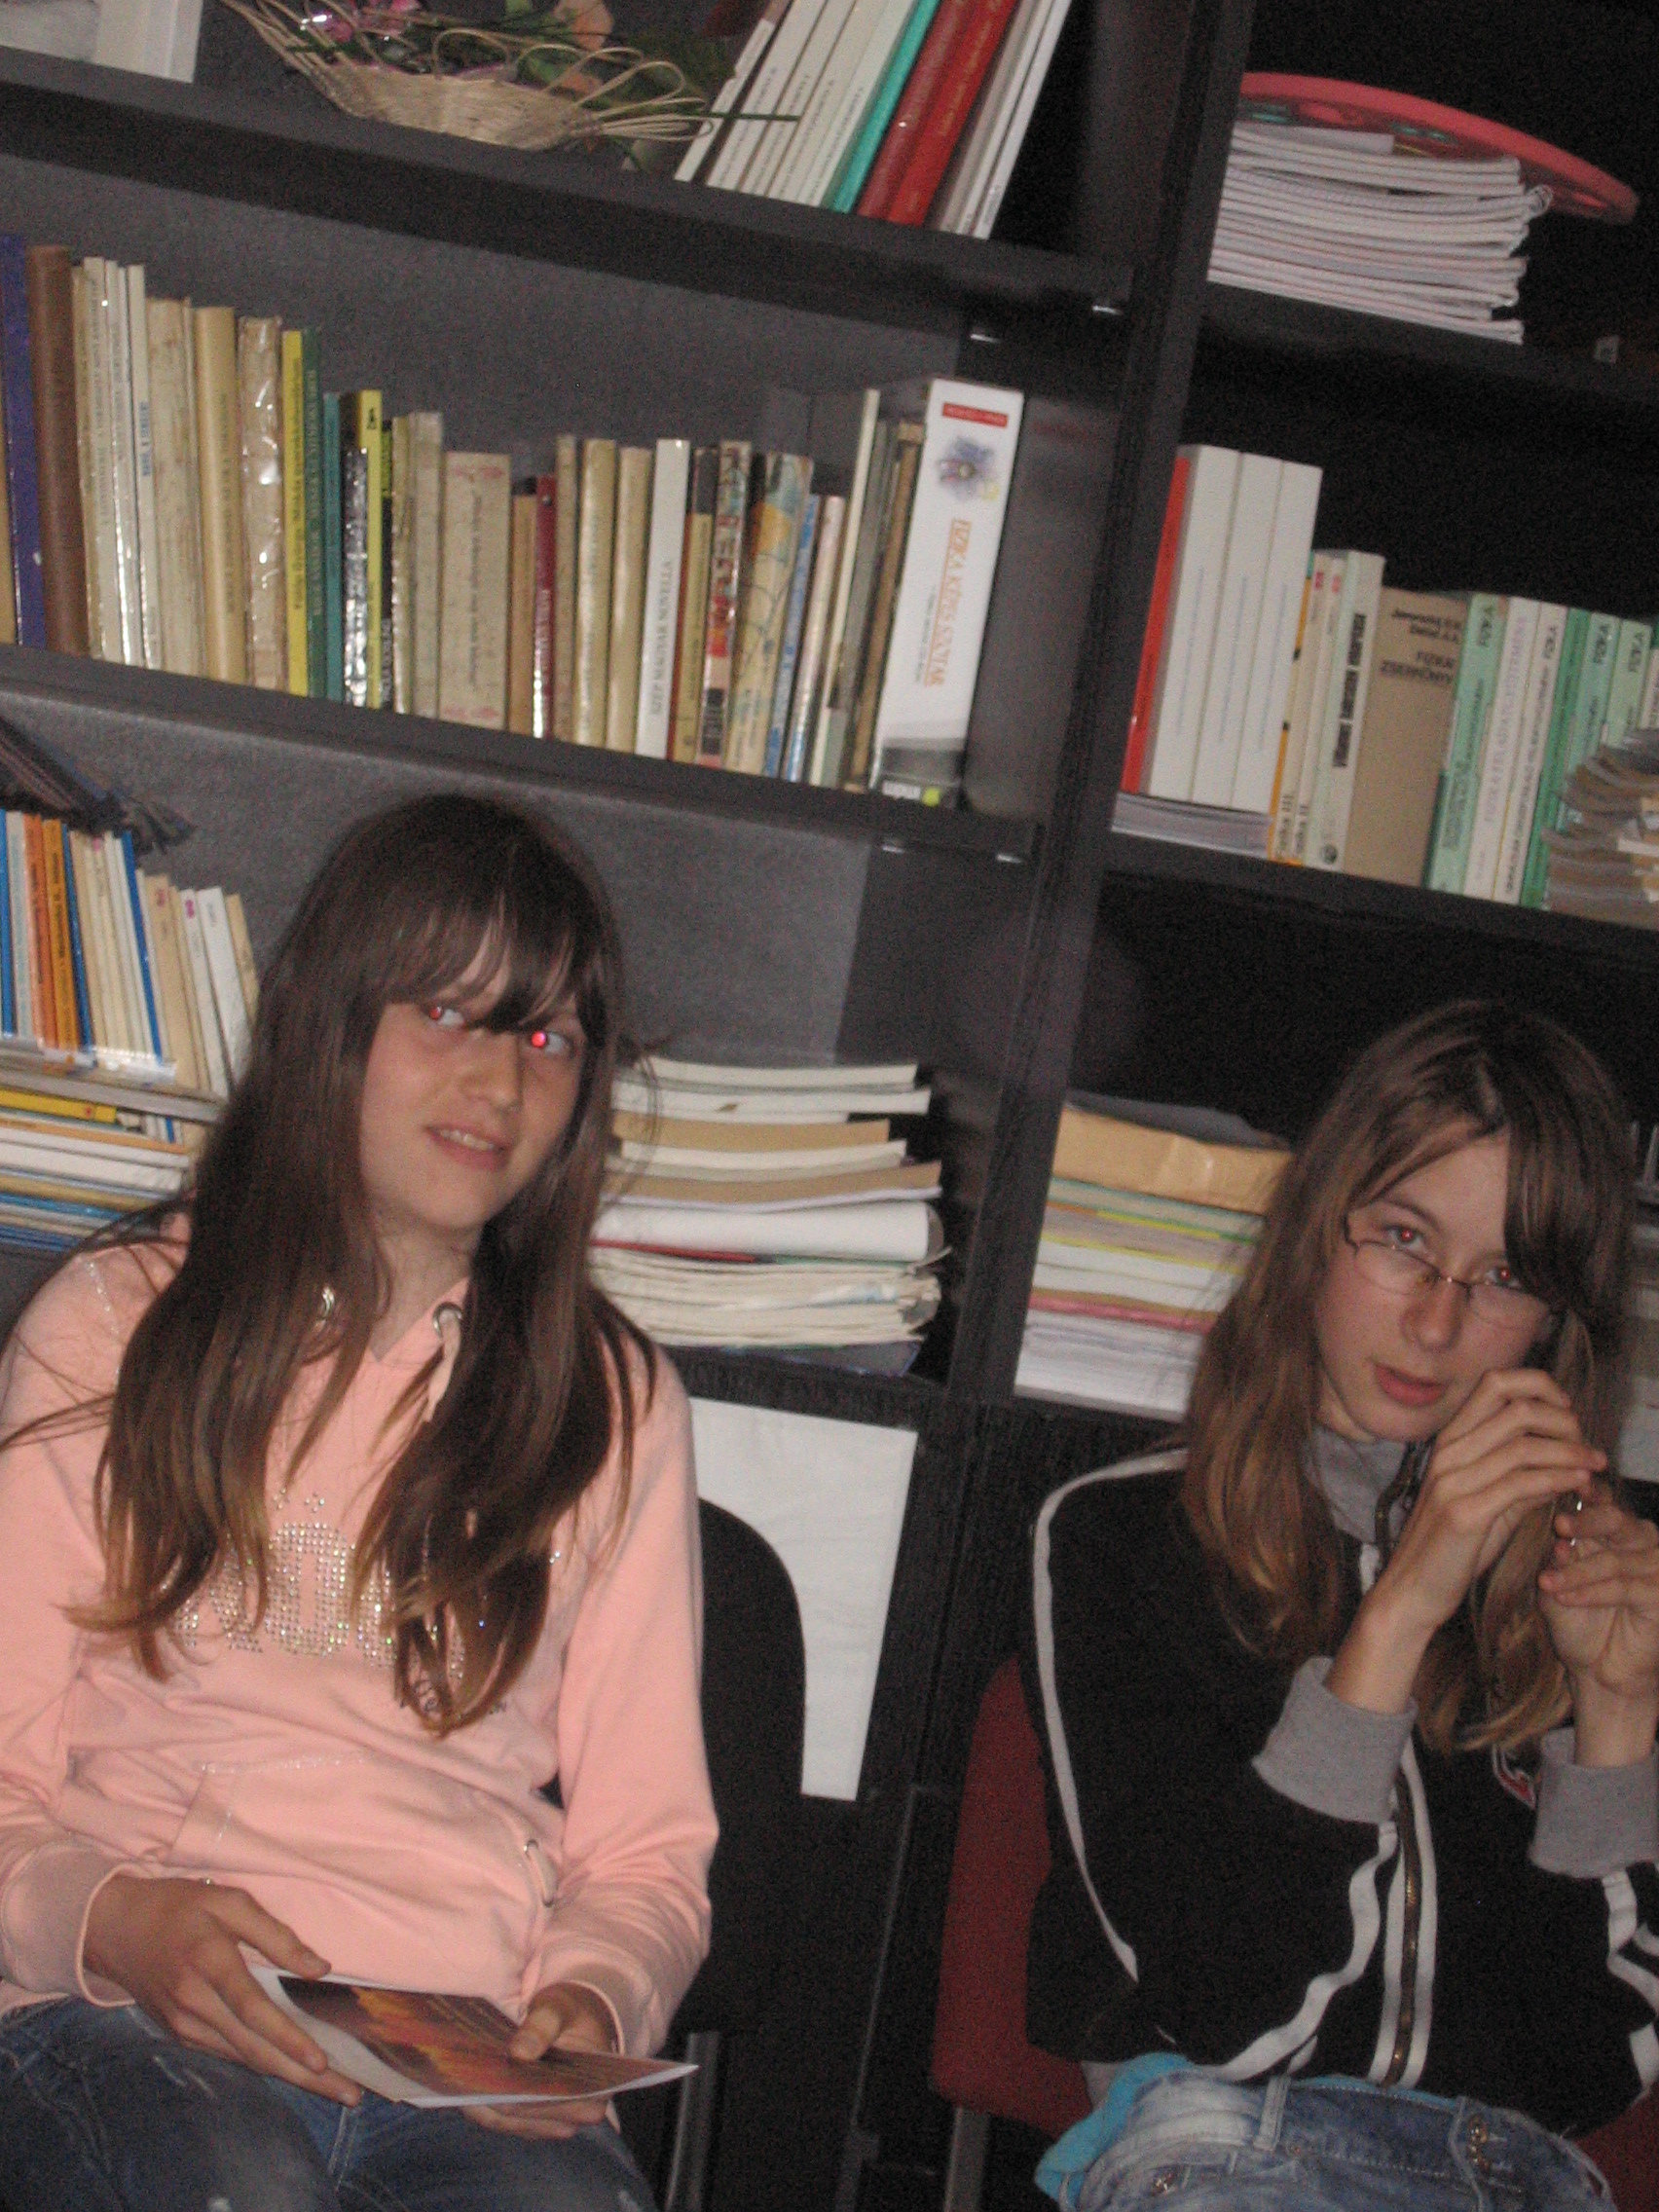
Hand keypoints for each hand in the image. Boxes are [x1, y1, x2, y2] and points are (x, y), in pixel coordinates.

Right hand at [82, 1875, 360, 2103]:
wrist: (116, 1930)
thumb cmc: (179, 1907)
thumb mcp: (229, 1901)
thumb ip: (275, 1935)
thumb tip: (319, 1969)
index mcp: (209, 1963)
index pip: (253, 2010)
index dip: (288, 2038)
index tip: (321, 2061)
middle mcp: (195, 2004)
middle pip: (254, 2048)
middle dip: (303, 2076)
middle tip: (348, 2094)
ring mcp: (185, 2026)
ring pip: (244, 2058)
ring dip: (288, 2075)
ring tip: (332, 2087)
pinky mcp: (181, 2035)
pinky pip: (229, 2053)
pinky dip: (262, 2063)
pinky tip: (292, 2069)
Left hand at [466, 1981, 618, 2139]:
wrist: (576, 2023)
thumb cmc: (571, 2012)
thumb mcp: (560, 2007)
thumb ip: (542, 2026)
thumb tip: (519, 2054)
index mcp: (591, 2093)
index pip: (543, 2099)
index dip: (511, 2086)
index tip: (480, 2070)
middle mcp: (574, 2119)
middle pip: (518, 2113)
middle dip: (489, 2092)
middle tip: (458, 2070)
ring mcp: (550, 2125)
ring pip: (503, 2121)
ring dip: (479, 2100)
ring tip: (455, 2076)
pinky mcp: (530, 2124)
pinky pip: (498, 2120)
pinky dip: (479, 2104)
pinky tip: (462, 2084)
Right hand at [1329, 1369, 1602, 1714]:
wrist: (1412, 1590)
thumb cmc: (1451, 1548)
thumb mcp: (1488, 1503)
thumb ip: (1520, 1477)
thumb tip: (1564, 1462)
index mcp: (1450, 1440)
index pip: (1496, 1382)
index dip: (1540, 1386)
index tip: (1567, 1411)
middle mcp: (1448, 1452)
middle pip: (1516, 1406)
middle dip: (1564, 1420)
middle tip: (1586, 1444)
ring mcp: (1453, 1481)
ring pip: (1524, 1445)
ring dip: (1570, 1451)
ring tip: (1595, 1465)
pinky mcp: (1464, 1513)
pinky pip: (1520, 1483)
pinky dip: (1557, 1478)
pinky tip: (1578, 1483)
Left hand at [1539, 1490, 1658, 1765]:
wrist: (1598, 1670)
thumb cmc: (1575, 1621)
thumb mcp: (1556, 1584)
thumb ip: (1557, 1560)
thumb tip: (1560, 1540)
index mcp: (1612, 1529)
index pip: (1601, 1500)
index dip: (1583, 1490)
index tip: (1556, 1482)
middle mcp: (1639, 1542)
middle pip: (1616, 1520)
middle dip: (1586, 1521)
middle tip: (1559, 1524)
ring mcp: (1655, 1568)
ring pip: (1614, 1560)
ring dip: (1578, 1571)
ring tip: (1547, 1582)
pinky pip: (1623, 1588)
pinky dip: (1590, 1592)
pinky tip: (1564, 1596)